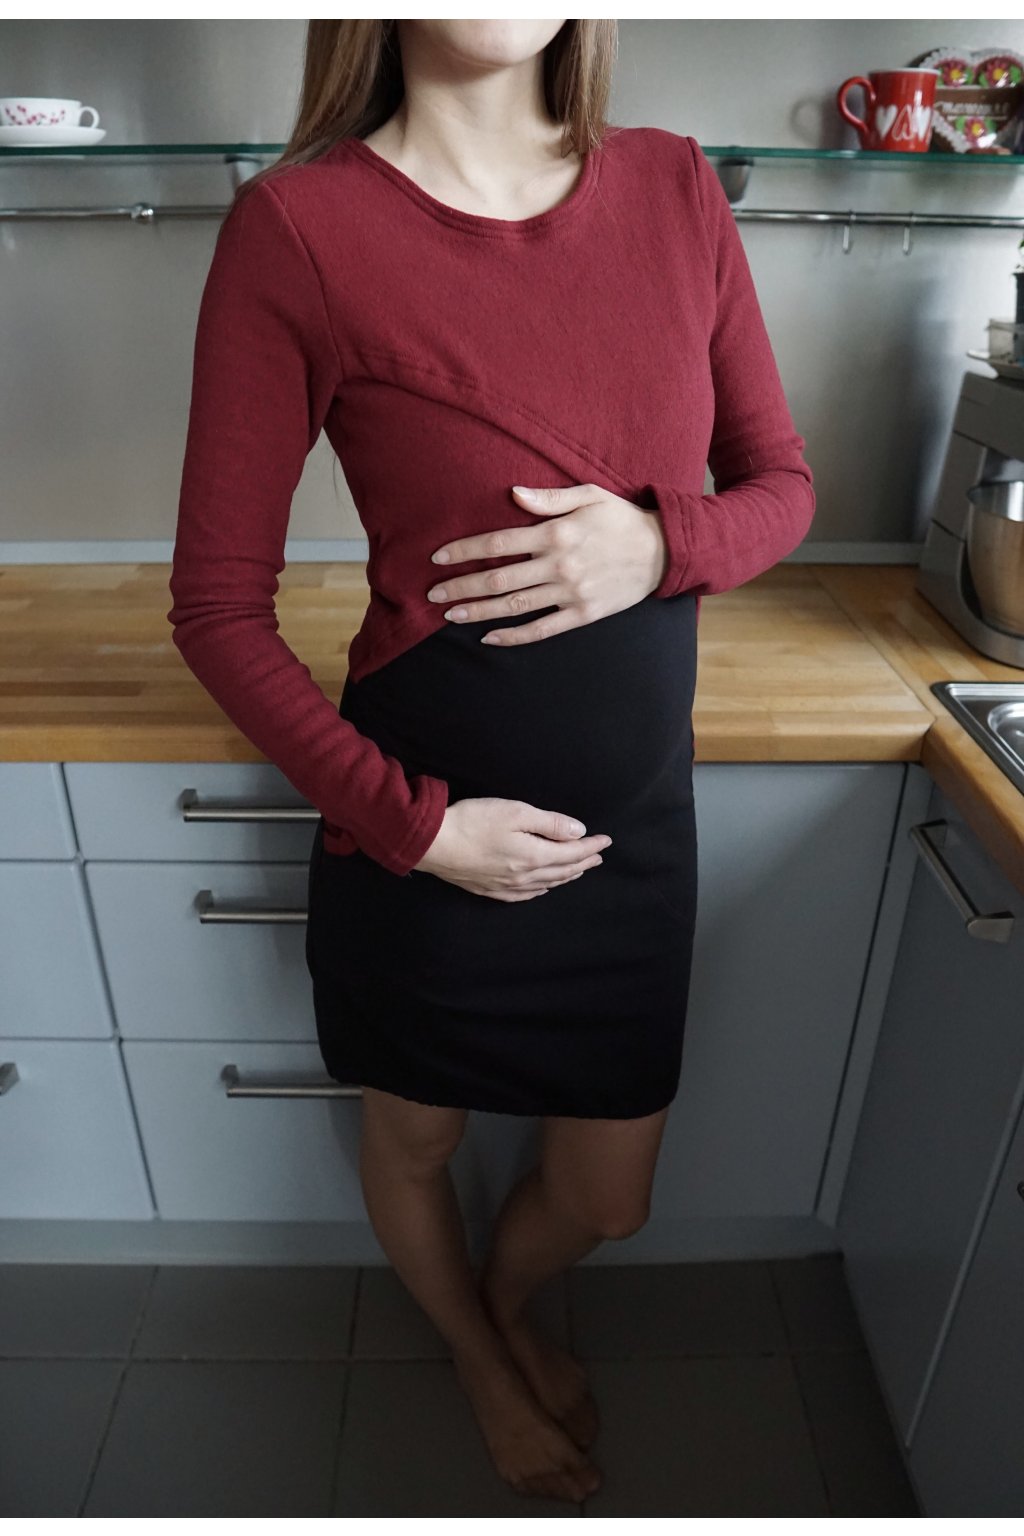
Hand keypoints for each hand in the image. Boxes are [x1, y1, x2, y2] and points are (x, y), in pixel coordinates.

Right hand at [413, 798, 612, 901]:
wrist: (433, 843)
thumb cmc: (473, 822)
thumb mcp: (515, 812)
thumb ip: (550, 824)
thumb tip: (578, 833)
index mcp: (533, 856)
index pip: (571, 852)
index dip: (591, 846)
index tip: (606, 840)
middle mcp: (524, 876)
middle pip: (562, 871)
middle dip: (584, 862)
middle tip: (598, 856)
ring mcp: (506, 885)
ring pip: (546, 884)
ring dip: (566, 876)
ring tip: (579, 870)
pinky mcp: (490, 888)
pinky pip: (525, 895)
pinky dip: (541, 890)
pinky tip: (543, 888)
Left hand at [425, 482, 667, 645]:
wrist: (662, 551)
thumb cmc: (621, 519)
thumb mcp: (589, 495)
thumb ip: (549, 498)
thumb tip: (513, 493)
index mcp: (556, 533)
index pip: (499, 542)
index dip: (465, 550)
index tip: (439, 557)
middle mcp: (559, 565)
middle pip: (499, 578)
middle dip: (461, 586)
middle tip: (433, 594)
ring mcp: (570, 593)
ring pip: (514, 606)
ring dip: (479, 611)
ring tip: (451, 616)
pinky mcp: (582, 614)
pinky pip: (542, 629)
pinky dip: (514, 636)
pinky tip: (489, 637)